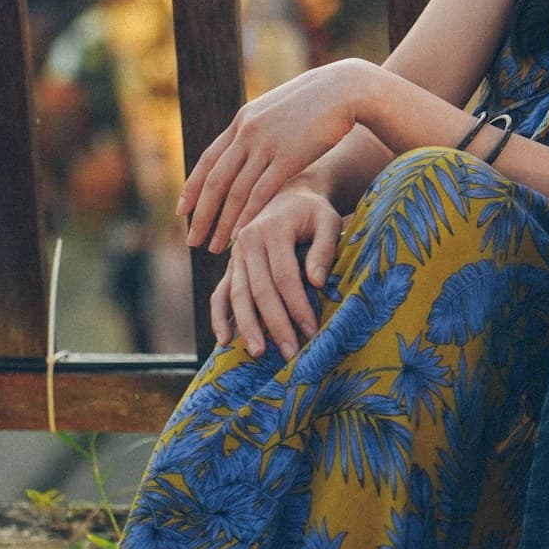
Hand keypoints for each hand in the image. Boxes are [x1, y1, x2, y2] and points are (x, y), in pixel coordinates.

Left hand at [179, 61, 372, 252]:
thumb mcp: (278, 109)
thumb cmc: (317, 101)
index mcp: (243, 120)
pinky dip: (248, 216)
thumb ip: (261, 127)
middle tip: (192, 241)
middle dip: (201, 215)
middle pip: (215, 180)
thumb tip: (250, 144)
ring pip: (236, 191)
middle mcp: (248, 132)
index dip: (192, 188)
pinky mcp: (289, 156)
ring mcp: (267, 143)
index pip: (208, 160)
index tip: (181, 212)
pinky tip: (242, 235)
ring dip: (223, 223)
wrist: (345, 88)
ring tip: (215, 249)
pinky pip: (262, 192)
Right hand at [212, 186, 342, 357]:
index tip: (311, 330)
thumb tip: (317, 283)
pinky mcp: (231, 265)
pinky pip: (220, 293)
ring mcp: (235, 254)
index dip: (297, 305)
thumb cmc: (314, 213)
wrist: (289, 194)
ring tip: (260, 353)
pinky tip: (224, 340)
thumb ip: (324, 250)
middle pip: (260, 290)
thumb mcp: (328, 221)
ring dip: (247, 327)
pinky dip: (219, 317)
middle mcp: (248, 241)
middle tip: (290, 353)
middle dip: (275, 324)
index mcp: (272, 228)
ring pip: (237, 295)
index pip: (285, 276)